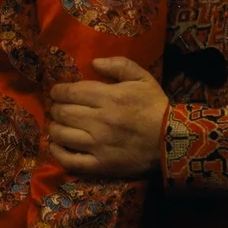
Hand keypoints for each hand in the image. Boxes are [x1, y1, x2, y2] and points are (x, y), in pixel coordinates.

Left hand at [47, 57, 166, 176]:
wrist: (173, 141)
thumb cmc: (156, 107)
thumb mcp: (143, 78)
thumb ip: (119, 65)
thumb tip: (94, 62)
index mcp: (109, 98)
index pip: (70, 92)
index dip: (58, 91)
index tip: (57, 92)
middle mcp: (99, 121)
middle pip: (63, 112)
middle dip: (56, 108)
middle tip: (58, 107)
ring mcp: (98, 145)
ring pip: (62, 135)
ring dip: (54, 127)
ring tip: (57, 124)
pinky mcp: (100, 165)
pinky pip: (70, 160)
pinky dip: (57, 152)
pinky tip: (56, 145)